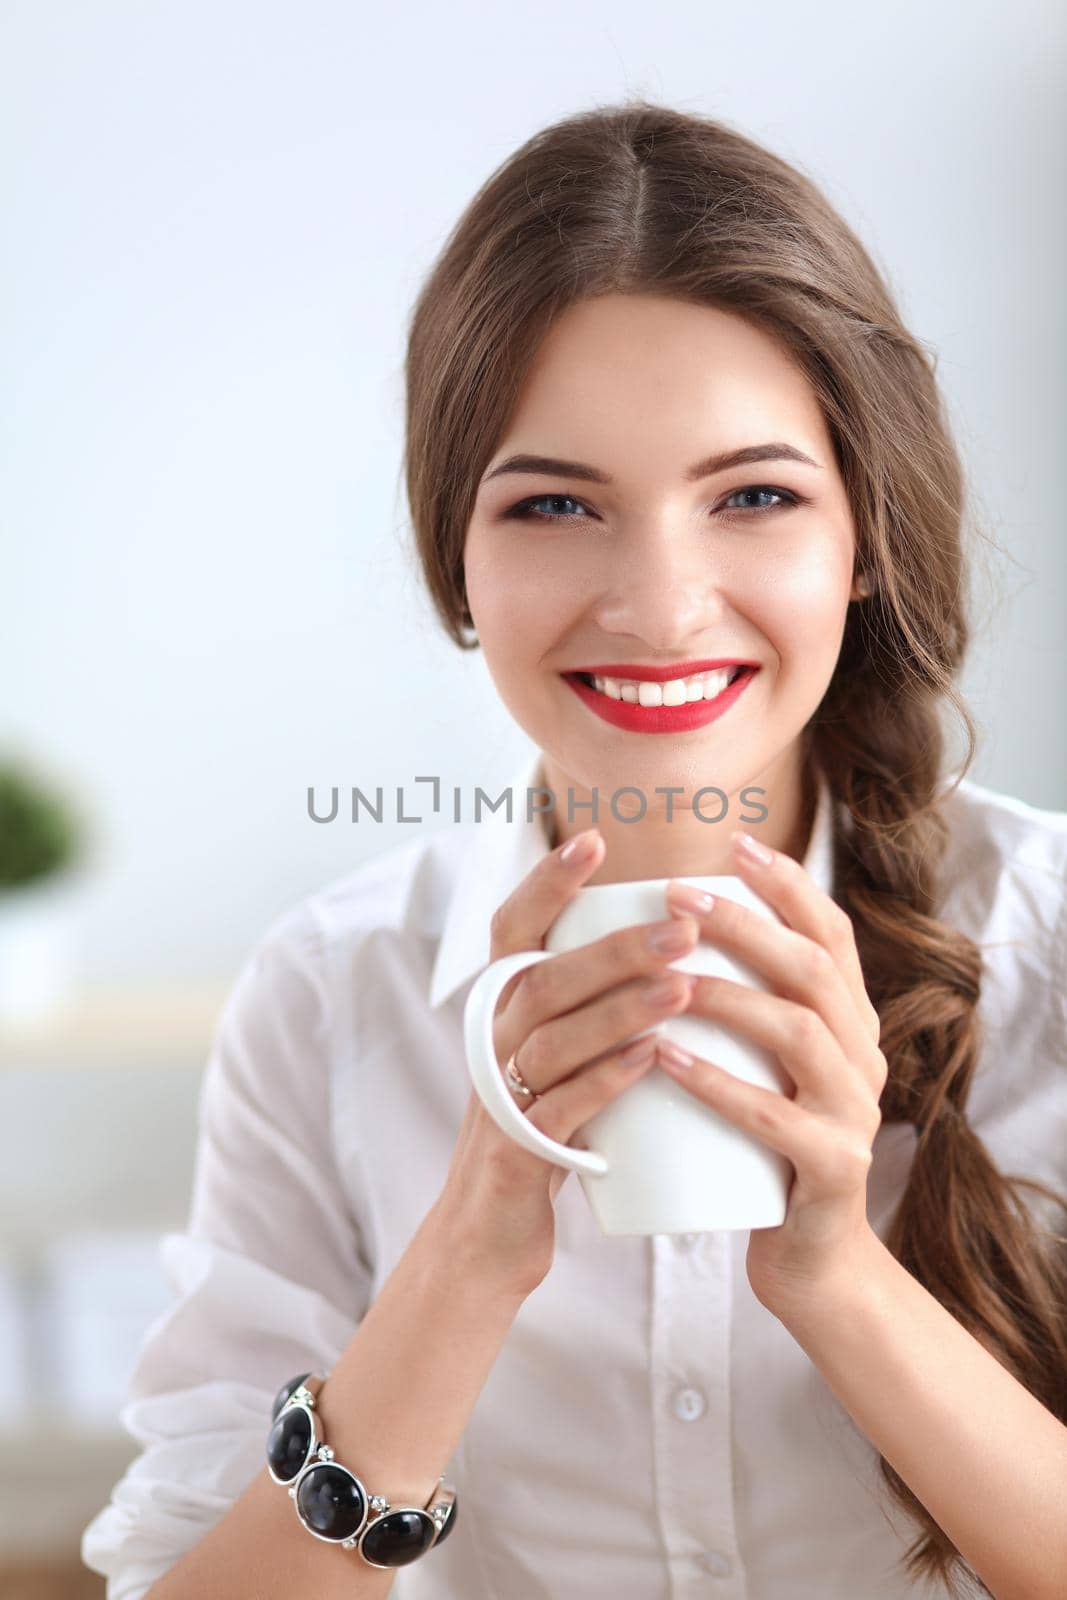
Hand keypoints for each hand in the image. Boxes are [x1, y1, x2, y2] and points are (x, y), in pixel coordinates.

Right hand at [439, 826, 700, 1298]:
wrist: (490, 1235)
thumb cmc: (545, 1130)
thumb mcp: (557, 1055)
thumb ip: (591, 1001)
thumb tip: (671, 935)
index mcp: (501, 1008)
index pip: (513, 928)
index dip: (546, 882)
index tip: (593, 840)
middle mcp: (492, 1041)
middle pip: (545, 976)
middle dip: (615, 947)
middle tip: (685, 926)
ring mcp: (499, 1096)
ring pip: (553, 1037)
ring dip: (620, 1007)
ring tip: (683, 987)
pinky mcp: (515, 1152)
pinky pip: (559, 1107)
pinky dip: (606, 1079)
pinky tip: (651, 1059)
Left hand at [659, 829, 887, 1318]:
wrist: (810, 1262)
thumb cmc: (765, 1150)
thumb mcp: (766, 1068)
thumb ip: (744, 1008)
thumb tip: (667, 927)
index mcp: (850, 1025)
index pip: (831, 934)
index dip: (787, 885)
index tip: (733, 842)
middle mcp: (864, 1058)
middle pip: (814, 970)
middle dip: (746, 924)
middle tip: (678, 897)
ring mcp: (853, 1114)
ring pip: (799, 1032)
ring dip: (729, 995)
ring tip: (666, 975)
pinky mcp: (831, 1170)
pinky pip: (772, 1118)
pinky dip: (716, 1083)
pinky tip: (665, 1057)